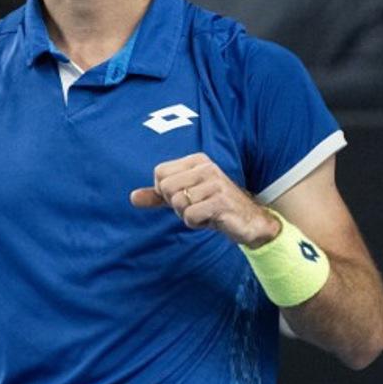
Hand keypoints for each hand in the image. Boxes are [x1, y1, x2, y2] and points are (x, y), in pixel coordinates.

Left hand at [130, 153, 280, 247]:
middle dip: (175, 205)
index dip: (164, 192)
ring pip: (177, 203)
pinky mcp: (220, 200)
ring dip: (188, 215)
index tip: (184, 197)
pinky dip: (196, 223)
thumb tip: (132, 198)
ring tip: (205, 212)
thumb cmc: (214, 207)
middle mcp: (206, 167)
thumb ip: (158, 197)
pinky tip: (211, 219)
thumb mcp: (184, 199)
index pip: (160, 173)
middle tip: (195, 207)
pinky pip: (190, 215)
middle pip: (166, 188)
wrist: (250, 221)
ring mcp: (215, 182)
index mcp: (197, 161)